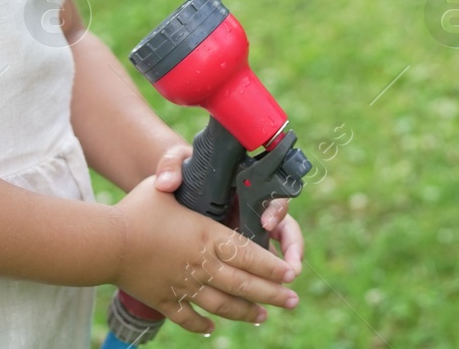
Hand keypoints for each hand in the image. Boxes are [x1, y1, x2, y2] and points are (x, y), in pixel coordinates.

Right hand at [112, 174, 299, 334]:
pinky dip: (200, 324)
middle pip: (243, 283)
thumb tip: (177, 172)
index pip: (248, 254)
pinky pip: (187, 317)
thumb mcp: (161, 186)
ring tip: (262, 317)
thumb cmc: (135, 209)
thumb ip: (175, 172)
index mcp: (206, 236)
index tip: (290, 273)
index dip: (271, 265)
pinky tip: (210, 328)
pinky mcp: (164, 300)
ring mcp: (183, 285)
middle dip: (271, 293)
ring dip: (245, 311)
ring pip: (222, 304)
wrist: (106, 244)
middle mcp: (201, 264)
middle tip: (292, 300)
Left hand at [153, 143, 304, 282]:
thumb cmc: (180, 174)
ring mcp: (247, 231)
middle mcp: (252, 210)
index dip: (275, 210)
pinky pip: (257, 268)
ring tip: (283, 287)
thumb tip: (167, 182)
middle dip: (292, 249)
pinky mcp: (236, 251)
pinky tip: (258, 298)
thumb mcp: (175, 160)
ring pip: (275, 251)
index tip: (266, 224)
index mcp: (244, 186)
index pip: (272, 195)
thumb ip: (171, 164)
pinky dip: (260, 283)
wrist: (173, 188)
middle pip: (284, 227)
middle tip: (291, 269)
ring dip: (283, 269)